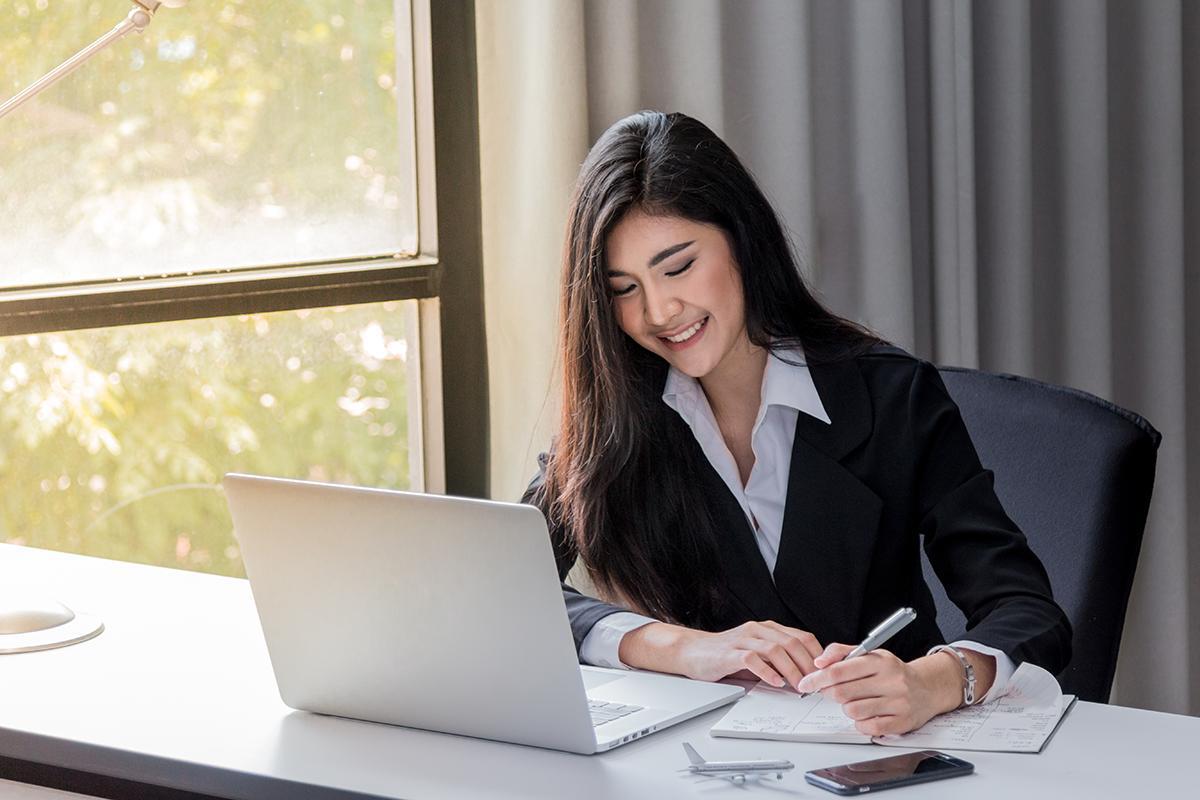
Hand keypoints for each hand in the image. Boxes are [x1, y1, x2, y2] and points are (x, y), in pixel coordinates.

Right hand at [618, 620, 822, 689]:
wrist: (692, 652)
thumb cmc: (726, 655)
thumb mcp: (757, 654)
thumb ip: (779, 659)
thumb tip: (807, 676)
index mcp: (768, 629)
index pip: (802, 636)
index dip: (817, 654)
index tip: (826, 673)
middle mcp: (757, 630)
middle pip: (793, 642)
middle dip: (809, 665)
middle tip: (817, 684)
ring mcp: (743, 639)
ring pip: (776, 649)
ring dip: (792, 669)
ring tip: (800, 686)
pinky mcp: (730, 653)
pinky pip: (753, 659)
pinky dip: (767, 672)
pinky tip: (776, 683)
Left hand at [795, 644, 966, 735]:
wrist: (927, 689)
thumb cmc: (892, 672)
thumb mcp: (869, 654)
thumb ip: (840, 653)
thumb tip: (819, 663)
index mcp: (880, 661)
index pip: (839, 671)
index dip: (818, 678)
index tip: (806, 683)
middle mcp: (891, 680)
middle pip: (842, 693)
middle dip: (830, 693)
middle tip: (831, 692)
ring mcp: (898, 703)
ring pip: (853, 711)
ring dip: (847, 708)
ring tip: (856, 701)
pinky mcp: (901, 722)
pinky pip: (867, 727)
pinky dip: (860, 722)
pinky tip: (867, 714)